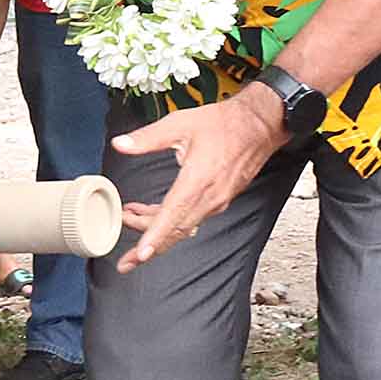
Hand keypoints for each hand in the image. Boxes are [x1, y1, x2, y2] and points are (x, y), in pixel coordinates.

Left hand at [108, 89, 285, 271]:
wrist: (259, 126)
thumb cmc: (224, 124)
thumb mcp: (180, 124)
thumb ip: (147, 137)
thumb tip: (120, 144)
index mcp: (198, 180)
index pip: (173, 216)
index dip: (155, 237)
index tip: (140, 254)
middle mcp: (209, 198)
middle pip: (175, 231)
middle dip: (147, 245)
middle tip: (125, 255)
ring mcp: (216, 202)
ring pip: (182, 228)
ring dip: (156, 230)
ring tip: (130, 218)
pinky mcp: (219, 201)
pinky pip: (191, 219)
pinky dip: (170, 221)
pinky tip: (154, 211)